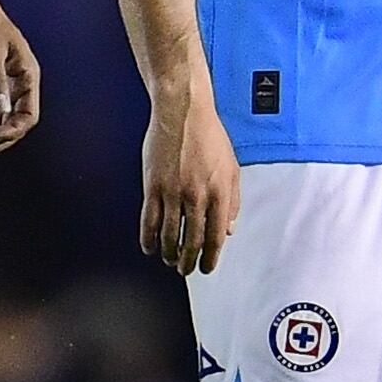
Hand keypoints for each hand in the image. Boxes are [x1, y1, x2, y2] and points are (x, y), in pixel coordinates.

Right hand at [139, 98, 242, 274]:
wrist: (182, 112)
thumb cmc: (209, 136)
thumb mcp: (231, 167)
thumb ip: (233, 200)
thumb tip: (230, 228)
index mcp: (219, 193)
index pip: (216, 237)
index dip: (211, 258)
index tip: (206, 268)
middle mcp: (197, 196)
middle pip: (192, 241)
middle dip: (189, 261)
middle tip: (185, 269)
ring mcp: (173, 193)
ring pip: (169, 235)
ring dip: (169, 253)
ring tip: (168, 260)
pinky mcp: (152, 186)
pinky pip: (149, 220)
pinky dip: (148, 238)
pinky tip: (149, 246)